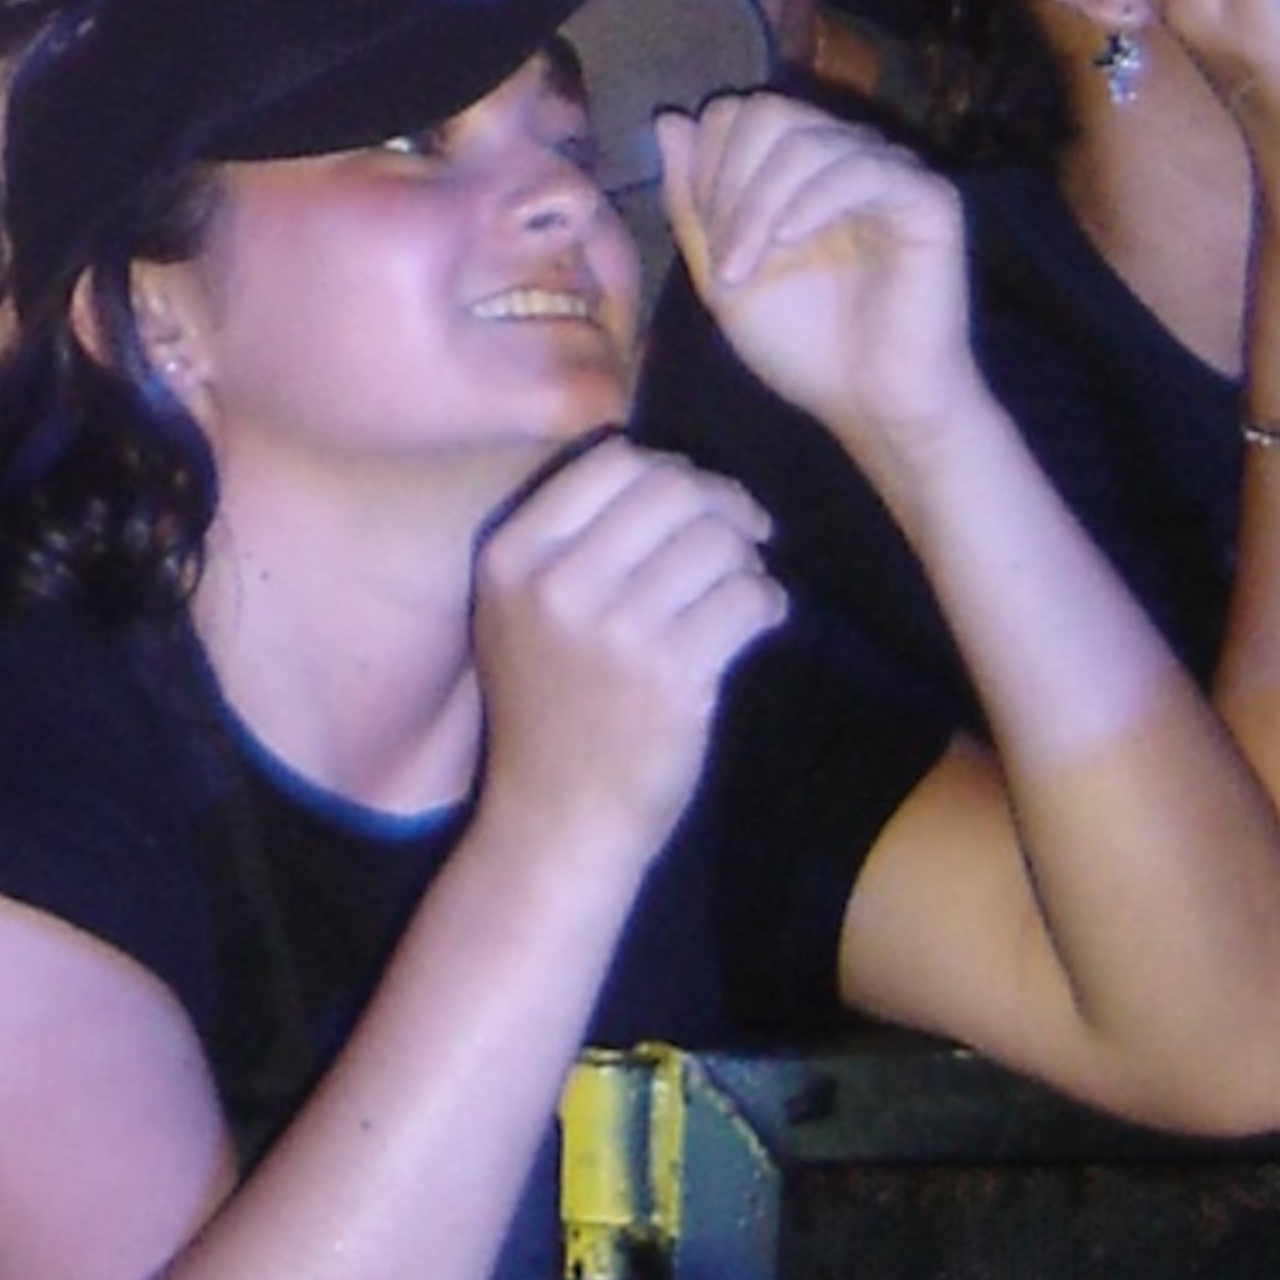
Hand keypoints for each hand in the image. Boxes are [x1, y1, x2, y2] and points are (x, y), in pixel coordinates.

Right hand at [470, 437, 779, 864]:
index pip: (612, 461)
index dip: (671, 471)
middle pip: (674, 488)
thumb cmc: (548, 708)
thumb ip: (569, 538)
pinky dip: (768, 603)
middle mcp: (556, 584)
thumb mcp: (518, 612)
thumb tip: (674, 469)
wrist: (557, 819)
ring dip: (746, 560)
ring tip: (736, 592)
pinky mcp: (674, 675)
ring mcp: (615, 630)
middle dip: (723, 506)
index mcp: (510, 557)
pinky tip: (753, 625)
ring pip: (720, 540)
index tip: (696, 506)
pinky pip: (752, 596)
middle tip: (742, 539)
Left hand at [660, 88, 978, 486]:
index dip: (706, 165)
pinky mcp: (929, 197)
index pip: (738, 114)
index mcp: (799, 170)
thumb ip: (691, 199)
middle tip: (723, 256)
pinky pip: (861, 166)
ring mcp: (890, 172)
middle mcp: (846, 157)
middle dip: (727, 180)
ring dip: (757, 203)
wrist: (869, 403)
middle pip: (767, 112)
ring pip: (806, 139)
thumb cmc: (801, 345)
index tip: (705, 238)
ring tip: (744, 268)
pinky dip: (811, 200)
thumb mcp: (721, 270)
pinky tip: (790, 243)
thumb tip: (669, 119)